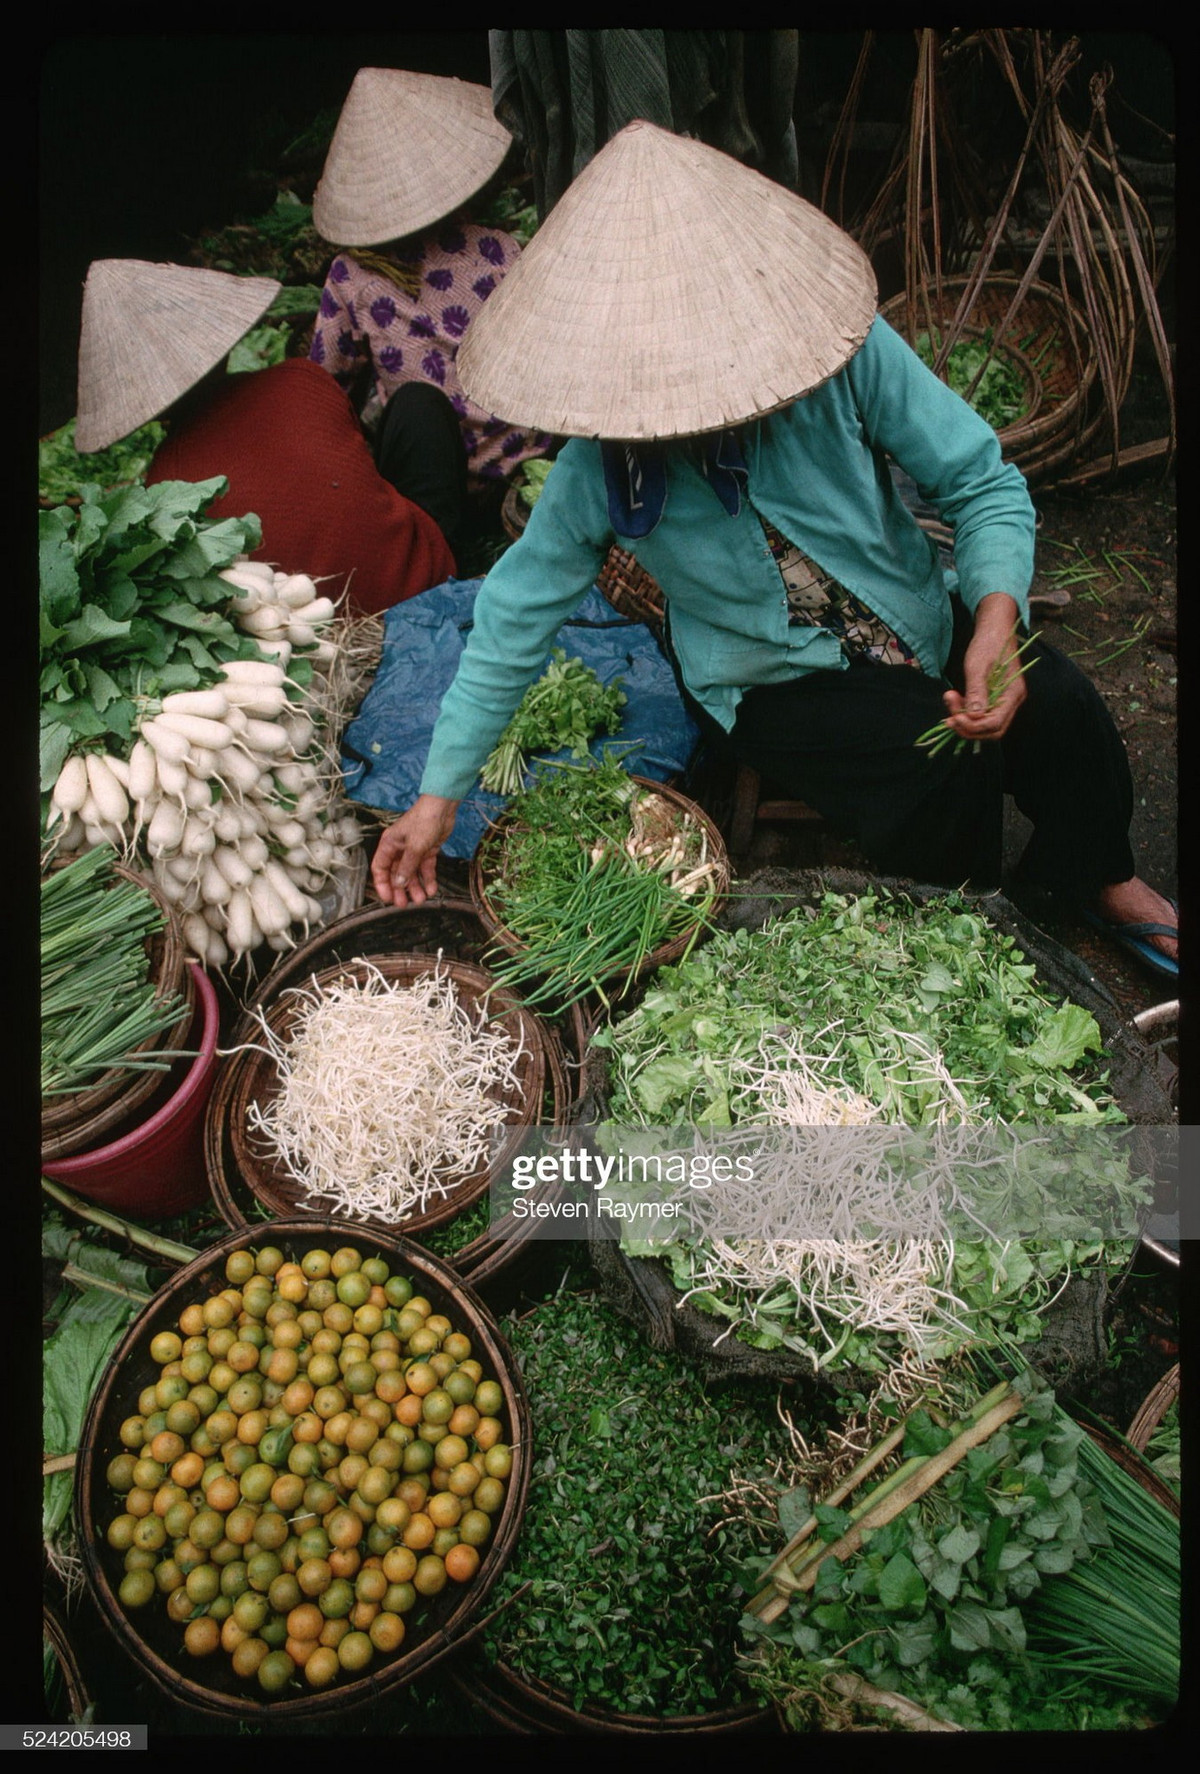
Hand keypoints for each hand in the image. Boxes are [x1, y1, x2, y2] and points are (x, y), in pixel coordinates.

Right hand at [370, 794, 459, 905]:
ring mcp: (413, 850)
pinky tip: (432, 889)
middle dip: (400, 889)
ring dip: (415, 887)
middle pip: (396, 874)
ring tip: (421, 899)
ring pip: (411, 873)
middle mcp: (399, 848)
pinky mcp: (427, 850)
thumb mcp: (414, 847)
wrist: (442, 808)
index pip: (380, 869)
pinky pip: (425, 868)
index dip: (383, 885)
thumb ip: (407, 867)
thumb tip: (399, 883)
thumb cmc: (424, 821)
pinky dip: (428, 879)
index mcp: (389, 845)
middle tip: (405, 904)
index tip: (388, 899)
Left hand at [941, 594, 1028, 744]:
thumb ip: (977, 690)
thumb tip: (974, 715)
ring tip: (949, 700)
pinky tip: (954, 699)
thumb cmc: (987, 643)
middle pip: (992, 730)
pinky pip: (982, 714)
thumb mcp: (978, 665)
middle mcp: (1012, 701)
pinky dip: (967, 712)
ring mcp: (1004, 701)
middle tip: (948, 717)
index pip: (995, 723)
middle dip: (968, 728)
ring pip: (985, 724)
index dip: (974, 726)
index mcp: (1013, 693)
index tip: (953, 718)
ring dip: (965, 719)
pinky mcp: (995, 698)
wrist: (994, 630)